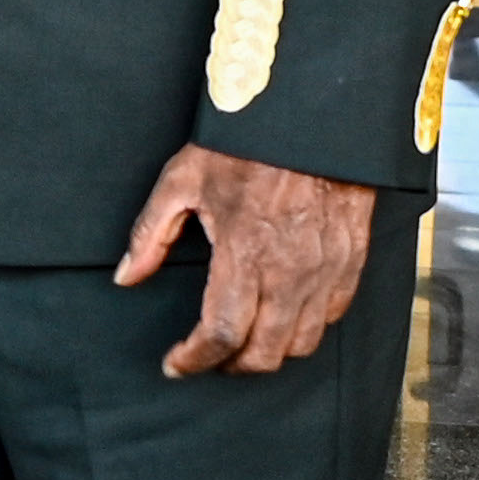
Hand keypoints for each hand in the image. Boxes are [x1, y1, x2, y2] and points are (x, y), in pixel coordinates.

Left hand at [113, 145, 381, 376]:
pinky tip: (284, 314)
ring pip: (301, 343)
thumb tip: (127, 276)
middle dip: (231, 365)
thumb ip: (150, 233)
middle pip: (264, 353)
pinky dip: (306, 326)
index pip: (221, 334)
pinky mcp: (351, 260)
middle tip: (209, 357)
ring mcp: (326, 269)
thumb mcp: (184, 178)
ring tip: (246, 340)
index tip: (175, 363)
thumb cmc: (247, 143)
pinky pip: (332, 315)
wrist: (315, 114)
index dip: (194, 359)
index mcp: (245, 252)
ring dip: (269, 351)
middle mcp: (290, 271)